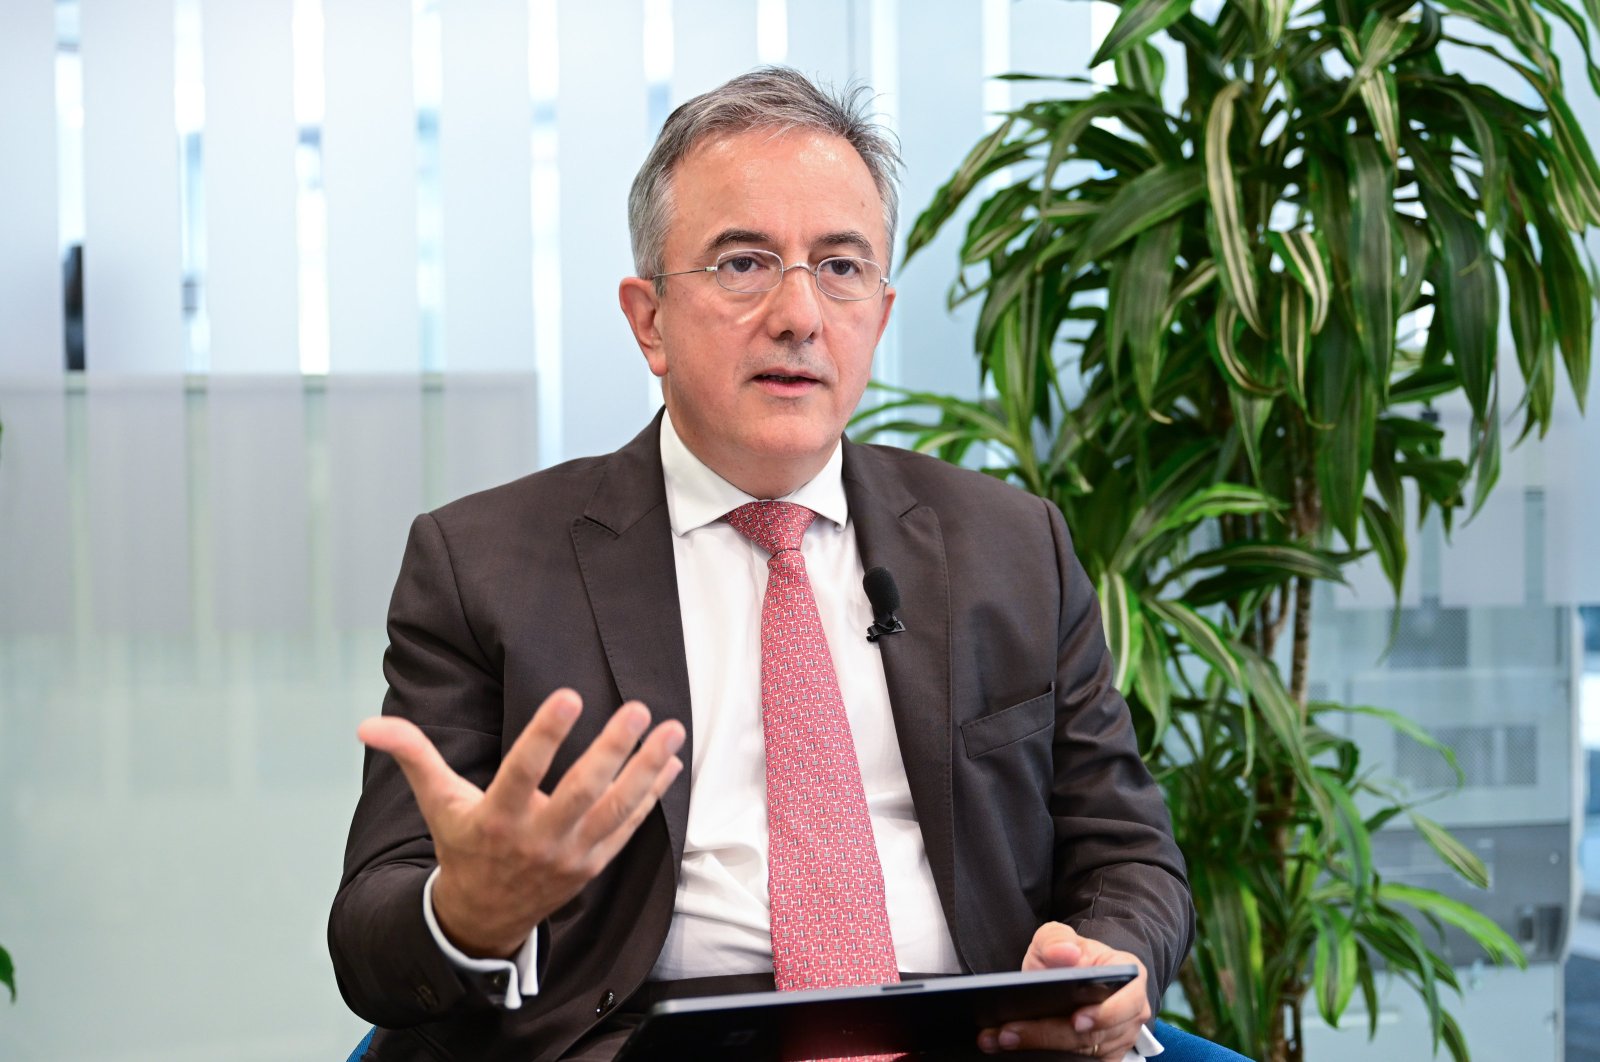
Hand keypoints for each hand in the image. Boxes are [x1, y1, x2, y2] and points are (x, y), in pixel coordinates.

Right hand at [358, 688, 685, 958]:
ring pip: (616, 809)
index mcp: (496, 818)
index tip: (570, 697)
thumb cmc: (462, 846)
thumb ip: (412, 756)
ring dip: (647, 769)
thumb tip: (365, 725)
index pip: (523, 771)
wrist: (482, 917)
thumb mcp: (436, 802)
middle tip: (639, 709)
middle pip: (582, 792)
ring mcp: (571, 854)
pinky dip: (653, 794)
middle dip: (613, 750)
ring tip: (672, 730)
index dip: (546, 735)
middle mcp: (537, 838)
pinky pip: (629, 827)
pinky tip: (670, 761)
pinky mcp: (595, 863)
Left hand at [977, 922, 1149, 1058]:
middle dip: (1048, 1035)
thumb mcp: (1058, 937)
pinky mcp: (1100, 1058)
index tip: (1076, 1020)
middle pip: (1093, 1035)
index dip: (1104, 1014)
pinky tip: (1012, 1048)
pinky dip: (1042, 1057)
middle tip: (1009, 1032)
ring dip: (1037, 1048)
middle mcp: (1130, 1015)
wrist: (1071, 975)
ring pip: (1080, 1054)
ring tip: (1001, 1038)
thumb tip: (1065, 953)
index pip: (1127, 1002)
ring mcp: (1117, 1041)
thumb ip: (1057, 940)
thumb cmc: (1070, 956)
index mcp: (1130, 979)